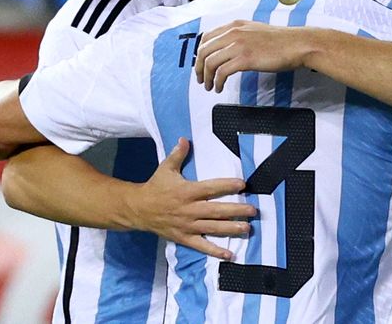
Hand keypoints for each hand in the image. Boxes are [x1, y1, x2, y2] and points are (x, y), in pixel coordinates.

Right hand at [125, 138, 254, 259]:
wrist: (138, 209)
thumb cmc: (155, 186)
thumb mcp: (165, 168)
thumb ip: (177, 154)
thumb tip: (185, 139)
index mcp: (187, 191)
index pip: (210, 188)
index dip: (227, 186)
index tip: (243, 184)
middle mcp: (189, 209)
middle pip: (216, 211)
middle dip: (236, 211)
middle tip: (253, 210)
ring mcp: (187, 226)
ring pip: (212, 228)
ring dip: (231, 229)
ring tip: (247, 228)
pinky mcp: (184, 238)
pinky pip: (202, 245)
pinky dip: (215, 251)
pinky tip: (229, 254)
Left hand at [194, 21, 316, 91]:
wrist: (297, 44)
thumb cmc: (281, 41)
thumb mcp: (255, 31)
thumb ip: (240, 36)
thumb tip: (228, 49)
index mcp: (235, 25)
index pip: (207, 37)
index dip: (201, 53)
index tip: (201, 64)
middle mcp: (233, 33)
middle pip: (204, 51)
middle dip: (199, 67)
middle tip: (201, 79)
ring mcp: (238, 45)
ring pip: (210, 62)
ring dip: (207, 77)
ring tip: (210, 86)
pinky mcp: (245, 58)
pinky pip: (222, 72)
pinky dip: (218, 82)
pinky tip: (220, 87)